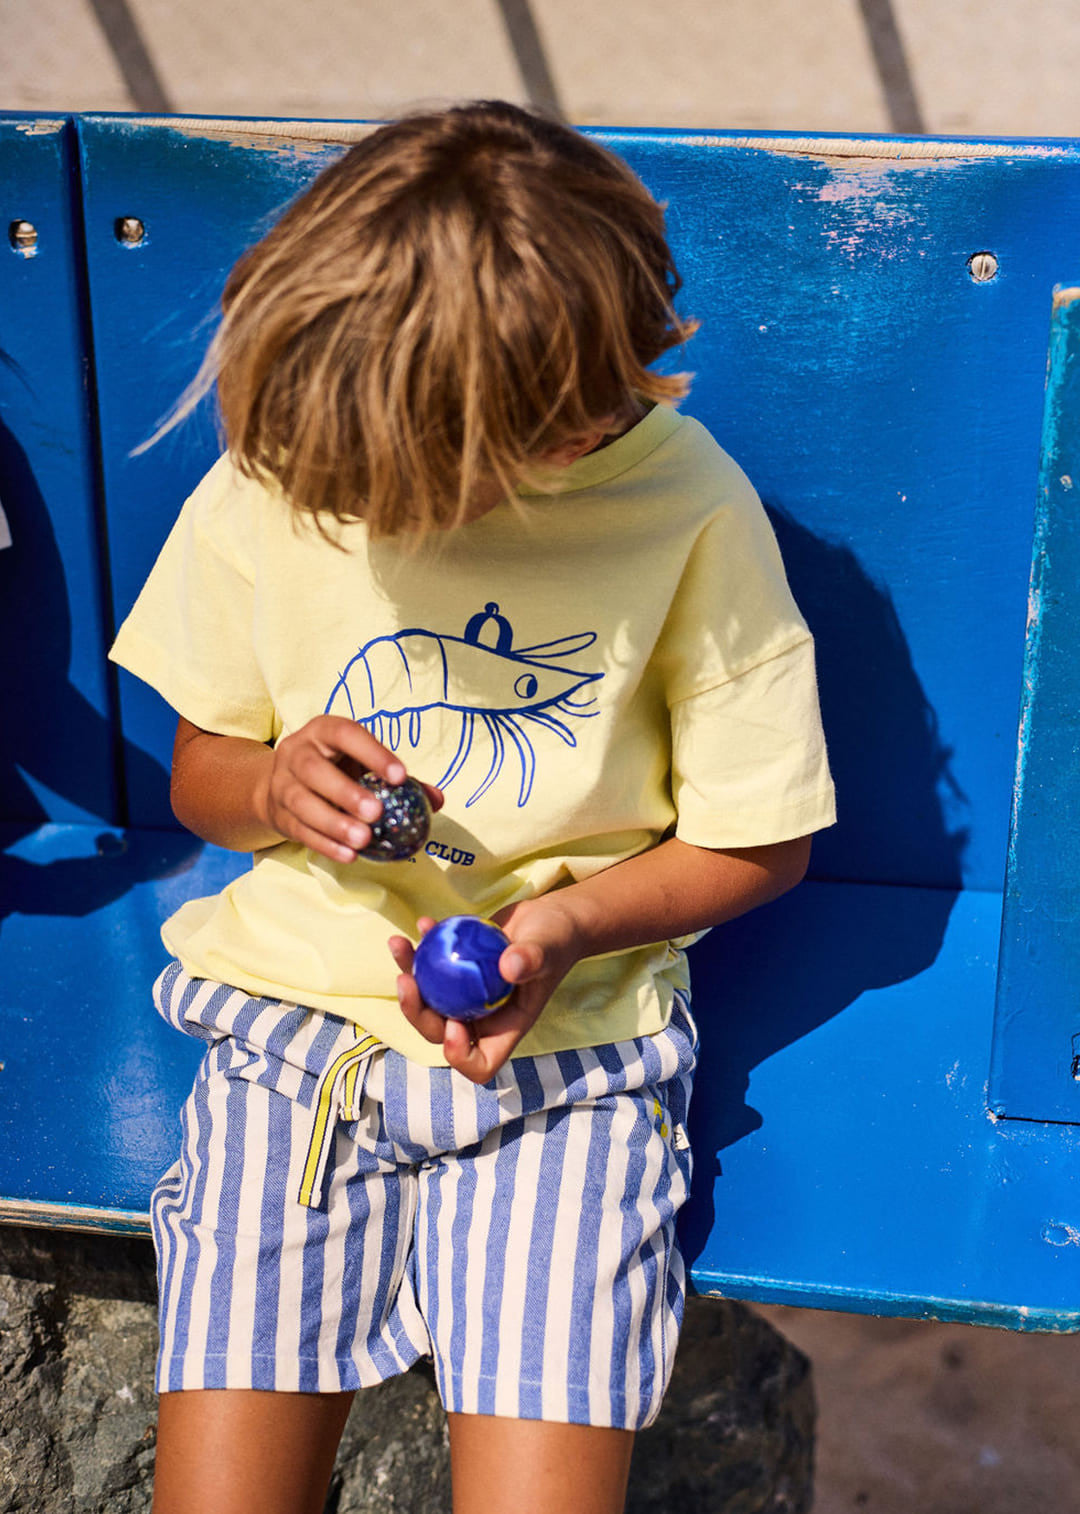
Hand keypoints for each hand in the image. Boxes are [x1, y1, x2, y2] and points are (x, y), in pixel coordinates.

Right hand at [258, 714, 442, 863]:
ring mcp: (282, 784)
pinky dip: (325, 844)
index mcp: (322, 732)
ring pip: (302, 803)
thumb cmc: (336, 768)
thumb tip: (437, 799)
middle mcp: (297, 752)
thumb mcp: (362, 764)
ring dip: (333, 824)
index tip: (400, 776)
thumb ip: (398, 779)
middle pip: (314, 770)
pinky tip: (349, 855)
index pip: (345, 734)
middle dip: (345, 792)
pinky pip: (300, 831)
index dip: (372, 753)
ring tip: (363, 840)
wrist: (279, 784)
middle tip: (376, 813)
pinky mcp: (278, 814)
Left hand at [389, 896, 584, 1083]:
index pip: (479, 1064)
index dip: (459, 1054)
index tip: (455, 1023)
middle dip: (416, 1012)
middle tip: (407, 981)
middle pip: (440, 1033)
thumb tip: (509, 966)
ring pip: (427, 1001)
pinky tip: (425, 923)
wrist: (549, 919)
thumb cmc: (556, 940)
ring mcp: (467, 995)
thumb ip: (532, 958)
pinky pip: (430, 968)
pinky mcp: (458, 970)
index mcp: (506, 1026)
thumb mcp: (548, 948)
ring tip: (400, 945)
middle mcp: (483, 1017)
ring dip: (408, 978)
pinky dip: (420, 948)